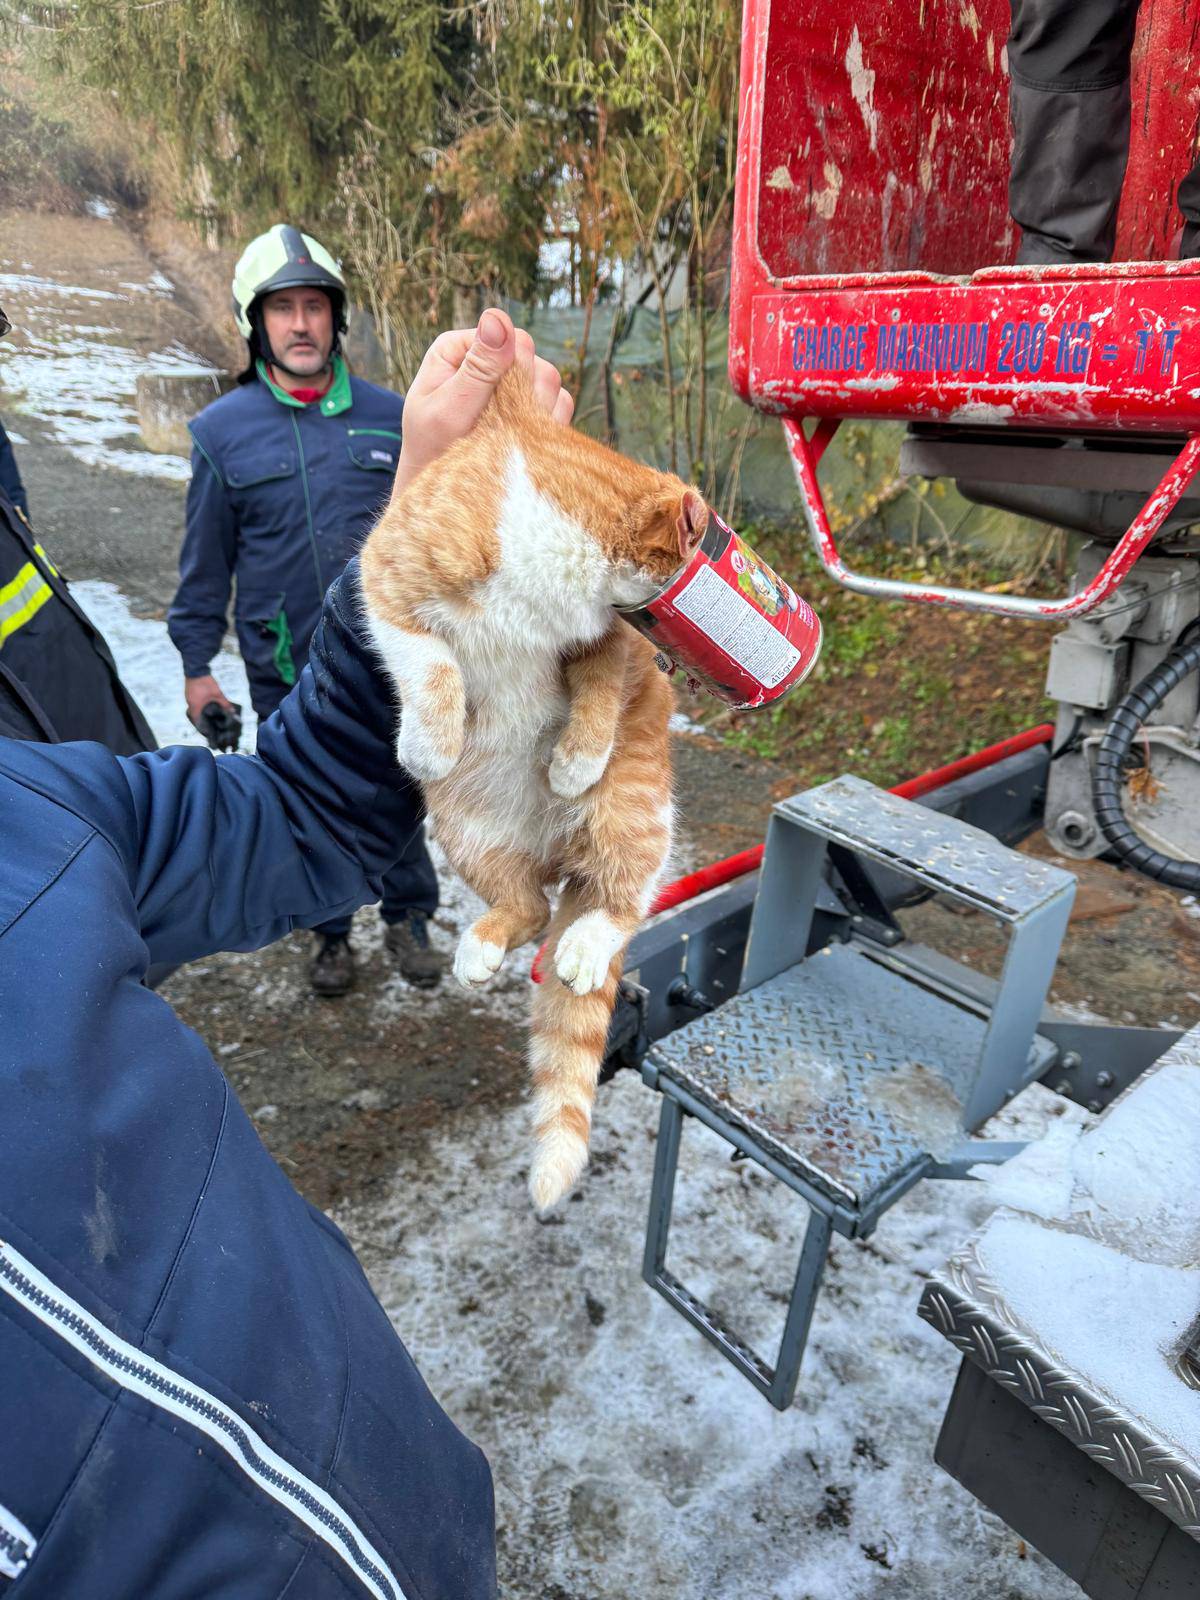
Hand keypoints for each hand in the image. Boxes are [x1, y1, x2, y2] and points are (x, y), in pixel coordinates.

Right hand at [185, 674, 234, 727]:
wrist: (196, 668)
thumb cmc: (205, 681)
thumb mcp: (217, 693)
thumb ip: (224, 703)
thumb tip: (232, 711)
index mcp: (195, 705)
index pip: (195, 719)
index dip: (201, 725)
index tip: (206, 730)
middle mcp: (189, 702)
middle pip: (194, 714)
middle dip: (200, 719)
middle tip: (208, 723)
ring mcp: (188, 696)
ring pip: (193, 708)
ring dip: (199, 711)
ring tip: (207, 715)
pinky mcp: (189, 691)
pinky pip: (192, 701)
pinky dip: (197, 704)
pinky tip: (204, 704)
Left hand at [393, 308, 573, 495]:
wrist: (446, 496)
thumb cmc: (433, 453)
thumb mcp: (450, 410)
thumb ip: (478, 368)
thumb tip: (498, 318)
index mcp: (459, 349)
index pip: (509, 339)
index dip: (511, 374)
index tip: (492, 407)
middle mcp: (487, 360)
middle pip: (534, 358)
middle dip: (524, 396)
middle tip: (498, 428)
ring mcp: (511, 383)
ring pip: (551, 382)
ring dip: (536, 413)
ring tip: (507, 439)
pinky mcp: (529, 407)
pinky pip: (561, 405)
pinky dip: (548, 427)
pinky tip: (524, 444)